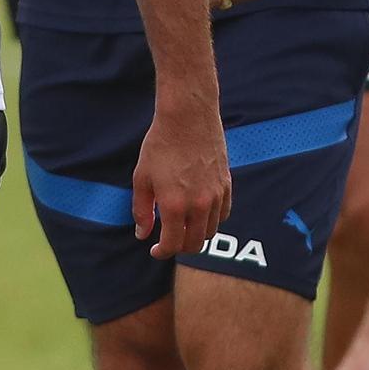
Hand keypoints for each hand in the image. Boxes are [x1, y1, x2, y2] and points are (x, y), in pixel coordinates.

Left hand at [131, 92, 230, 258]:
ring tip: (183, 226)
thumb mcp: (142, 178)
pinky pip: (223, 214)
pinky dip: (212, 220)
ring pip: (210, 231)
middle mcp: (199, 205)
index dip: (162, 252)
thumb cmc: (161, 145)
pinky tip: (199, 212)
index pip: (173, 245)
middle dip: (180, 247)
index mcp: (175, 205)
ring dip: (196, 235)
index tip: (155, 250)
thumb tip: (143, 234)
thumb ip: (142, 210)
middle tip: (169, 240)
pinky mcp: (226, 184)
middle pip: (195, 243)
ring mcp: (216, 195)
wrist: (187, 117)